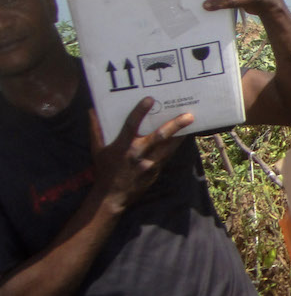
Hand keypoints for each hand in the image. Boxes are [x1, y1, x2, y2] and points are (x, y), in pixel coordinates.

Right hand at [90, 98, 192, 213]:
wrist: (113, 196)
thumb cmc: (105, 169)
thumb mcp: (96, 149)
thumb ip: (95, 128)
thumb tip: (92, 109)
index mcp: (122, 146)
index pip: (131, 125)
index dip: (140, 112)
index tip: (150, 99)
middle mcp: (137, 153)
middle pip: (159, 136)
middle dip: (174, 125)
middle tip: (188, 115)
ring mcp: (149, 163)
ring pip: (169, 147)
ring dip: (181, 135)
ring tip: (192, 123)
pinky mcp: (156, 170)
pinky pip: (168, 155)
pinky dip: (176, 145)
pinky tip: (184, 136)